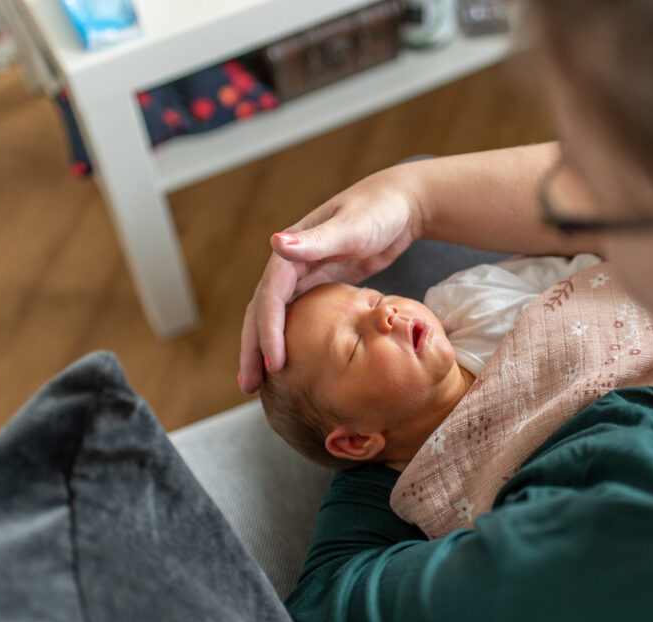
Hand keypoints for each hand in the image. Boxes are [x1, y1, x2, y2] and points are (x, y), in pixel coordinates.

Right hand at [239, 167, 422, 392]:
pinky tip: (289, 362)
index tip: (274, 364)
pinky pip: (297, 316)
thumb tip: (275, 243)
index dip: (269, 331)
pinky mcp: (322, 283)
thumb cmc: (380, 211)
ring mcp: (305, 274)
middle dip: (253, 347)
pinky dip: (288, 338)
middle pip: (262, 310)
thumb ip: (317, 239)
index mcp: (292, 250)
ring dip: (264, 347)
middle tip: (249, 386)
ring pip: (276, 316)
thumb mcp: (352, 226)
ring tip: (258, 383)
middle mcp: (291, 262)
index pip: (271, 296)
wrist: (403, 204)